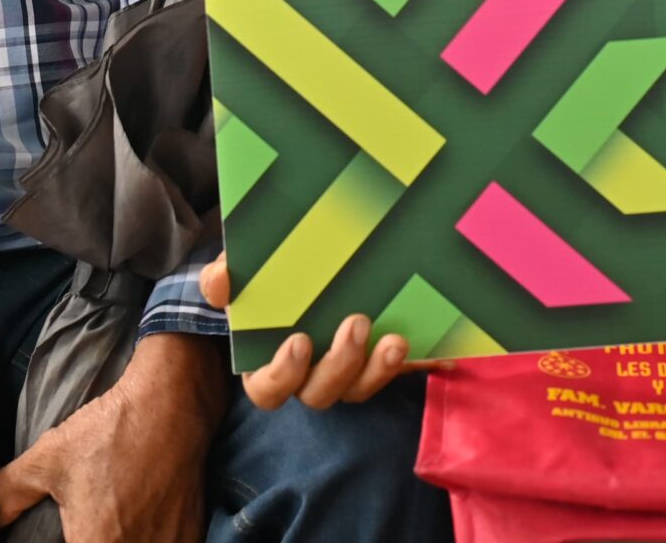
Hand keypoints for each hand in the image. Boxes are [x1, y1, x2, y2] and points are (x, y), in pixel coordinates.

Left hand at [0, 333, 221, 541]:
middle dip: (93, 542)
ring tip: (112, 526)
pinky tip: (140, 527)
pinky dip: (150, 542)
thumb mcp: (47, 458)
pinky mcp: (189, 536)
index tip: (66, 535)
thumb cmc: (109, 431)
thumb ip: (9, 494)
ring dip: (121, 542)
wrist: (170, 406)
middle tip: (88, 528)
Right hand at [201, 252, 443, 410]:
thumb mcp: (238, 277)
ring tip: (396, 340)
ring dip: (380, 369)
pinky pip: (402, 371)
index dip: (283, 373)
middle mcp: (310, 377)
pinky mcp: (379, 359)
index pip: (269, 389)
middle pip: (323, 393)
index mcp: (269, 365)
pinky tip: (443, 353)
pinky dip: (422, 362)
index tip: (299, 341)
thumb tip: (222, 280)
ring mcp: (348, 371)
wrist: (293, 273)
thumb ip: (224, 280)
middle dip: (342, 364)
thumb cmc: (259, 285)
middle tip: (357, 323)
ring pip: (362, 388)